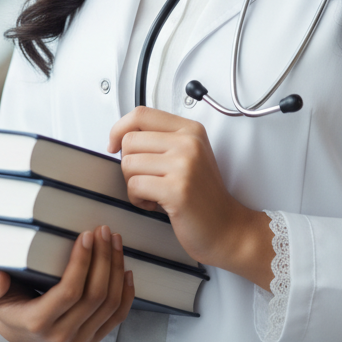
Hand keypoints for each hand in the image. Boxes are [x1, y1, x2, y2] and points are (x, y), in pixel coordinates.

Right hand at [0, 225, 133, 341]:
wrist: (19, 334)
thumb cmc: (8, 306)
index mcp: (38, 322)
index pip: (70, 292)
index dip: (82, 262)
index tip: (87, 235)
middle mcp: (62, 335)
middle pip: (95, 295)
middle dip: (104, 258)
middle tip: (104, 231)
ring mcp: (80, 339)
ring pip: (110, 304)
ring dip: (116, 269)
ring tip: (114, 242)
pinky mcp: (93, 338)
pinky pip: (117, 316)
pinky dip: (126, 292)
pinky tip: (126, 270)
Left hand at [108, 107, 272, 289]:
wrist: (227, 227)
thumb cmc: (203, 196)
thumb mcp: (188, 155)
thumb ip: (162, 140)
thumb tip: (122, 136)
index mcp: (190, 129)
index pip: (141, 114)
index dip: (119, 128)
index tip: (114, 144)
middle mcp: (188, 142)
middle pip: (130, 140)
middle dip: (128, 164)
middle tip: (145, 179)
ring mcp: (184, 164)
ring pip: (128, 163)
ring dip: (132, 184)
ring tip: (151, 193)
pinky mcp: (177, 189)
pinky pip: (134, 185)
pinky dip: (136, 199)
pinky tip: (153, 204)